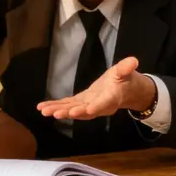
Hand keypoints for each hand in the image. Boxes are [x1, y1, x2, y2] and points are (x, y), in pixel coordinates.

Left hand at [37, 57, 155, 119]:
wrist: (124, 90)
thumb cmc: (126, 80)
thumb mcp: (126, 72)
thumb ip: (126, 68)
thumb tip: (133, 61)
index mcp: (111, 98)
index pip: (103, 104)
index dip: (95, 107)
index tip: (87, 110)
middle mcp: (98, 106)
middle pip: (83, 111)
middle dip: (70, 112)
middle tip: (56, 114)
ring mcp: (88, 106)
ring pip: (73, 110)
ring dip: (59, 111)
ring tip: (45, 112)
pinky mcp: (81, 103)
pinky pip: (67, 106)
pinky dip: (56, 106)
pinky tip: (42, 108)